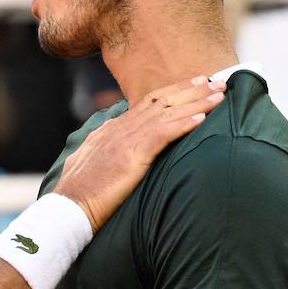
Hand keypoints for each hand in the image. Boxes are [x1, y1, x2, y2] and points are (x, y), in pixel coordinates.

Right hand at [54, 76, 224, 229]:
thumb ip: (105, 150)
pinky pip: (162, 135)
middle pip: (161, 100)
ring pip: (166, 113)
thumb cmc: (78, 193)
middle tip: (216, 81)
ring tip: (219, 94)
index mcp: (111, 129)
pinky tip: (202, 120)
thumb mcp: (90, 164)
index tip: (194, 84)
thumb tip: (113, 149)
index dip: (174, 91)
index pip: (148, 102)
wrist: (68, 207)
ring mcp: (125, 140)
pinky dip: (183, 125)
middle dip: (191, 89)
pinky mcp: (131, 156)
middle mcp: (119, 128)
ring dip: (196, 102)